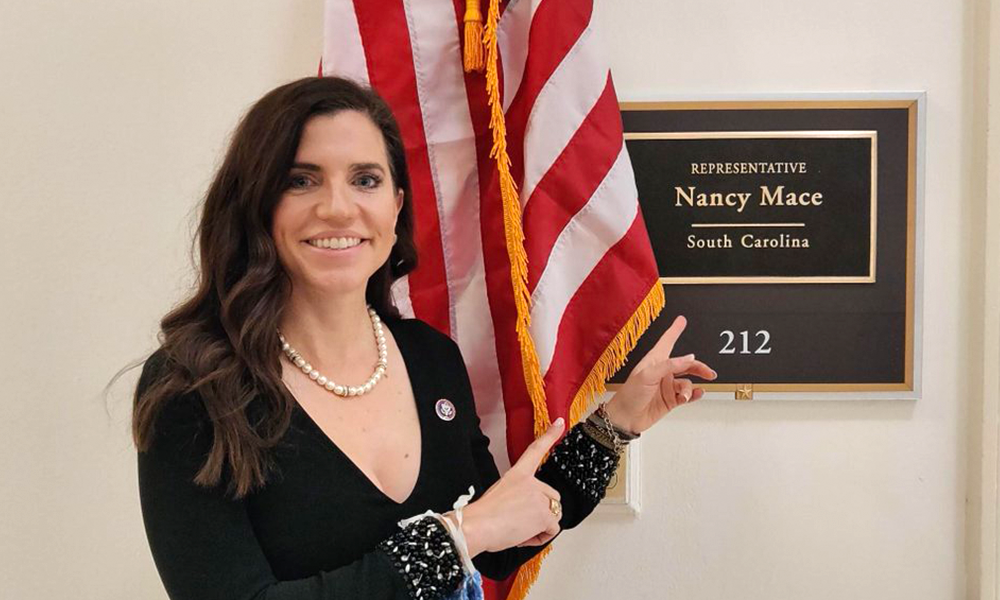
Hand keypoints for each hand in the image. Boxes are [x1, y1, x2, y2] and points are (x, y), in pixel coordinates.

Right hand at [457, 418, 565, 556]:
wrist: (476, 526)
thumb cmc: (481, 517)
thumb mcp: (498, 495)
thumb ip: (517, 496)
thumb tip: (526, 512)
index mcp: (517, 474)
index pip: (536, 450)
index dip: (550, 436)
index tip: (560, 423)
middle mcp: (531, 482)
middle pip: (552, 497)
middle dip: (542, 512)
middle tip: (520, 522)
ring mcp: (539, 497)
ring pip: (554, 515)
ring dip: (540, 526)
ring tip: (519, 530)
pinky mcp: (544, 514)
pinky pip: (552, 530)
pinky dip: (540, 537)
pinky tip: (524, 536)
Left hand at [604, 315, 716, 434]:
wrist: (626, 419)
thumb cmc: (630, 394)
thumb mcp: (647, 376)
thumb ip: (669, 366)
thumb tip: (688, 358)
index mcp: (654, 361)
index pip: (667, 342)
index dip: (674, 330)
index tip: (681, 320)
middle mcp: (663, 372)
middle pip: (686, 364)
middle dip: (698, 367)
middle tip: (709, 373)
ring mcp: (667, 386)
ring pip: (687, 382)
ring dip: (688, 388)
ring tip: (684, 395)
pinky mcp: (671, 400)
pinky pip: (687, 395)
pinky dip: (693, 395)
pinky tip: (696, 395)